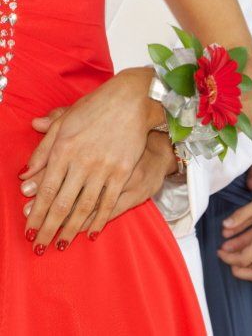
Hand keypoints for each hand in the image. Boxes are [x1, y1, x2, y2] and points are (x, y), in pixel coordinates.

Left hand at [23, 116, 177, 246]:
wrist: (131, 101)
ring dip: (72, 229)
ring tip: (61, 245)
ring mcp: (104, 168)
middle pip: (62, 203)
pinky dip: (100, 220)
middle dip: (49, 228)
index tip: (29, 231)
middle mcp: (82, 162)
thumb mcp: (64, 123)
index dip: (37, 214)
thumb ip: (43, 150)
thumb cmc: (95, 108)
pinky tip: (92, 232)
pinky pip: (110, 201)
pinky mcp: (123, 172)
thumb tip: (24, 175)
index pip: (45, 190)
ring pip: (84, 207)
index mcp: (63, 150)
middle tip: (40, 247)